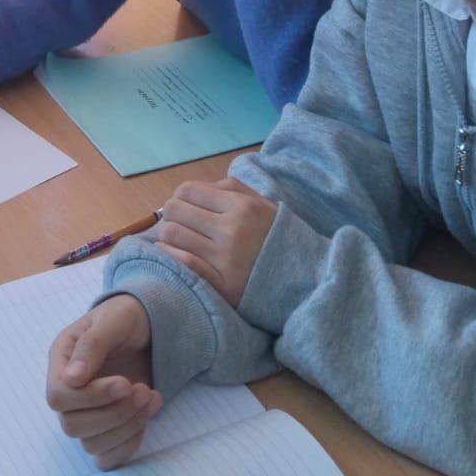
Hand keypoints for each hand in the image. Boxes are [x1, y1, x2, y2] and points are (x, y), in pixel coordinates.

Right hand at [45, 296, 159, 469]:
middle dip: (114, 413)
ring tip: (151, 396)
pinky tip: (146, 417)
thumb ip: (91, 345)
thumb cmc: (124, 318)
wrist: (147, 329)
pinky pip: (107, 457)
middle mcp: (69, 393)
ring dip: (127, 426)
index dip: (91, 397)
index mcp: (61, 362)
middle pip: (72, 426)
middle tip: (143, 390)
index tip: (125, 383)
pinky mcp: (106, 430)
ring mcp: (86, 414)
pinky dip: (128, 445)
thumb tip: (71, 378)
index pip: (58, 397)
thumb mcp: (111, 320)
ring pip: (92, 444)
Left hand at [155, 177, 276, 305]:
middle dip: (172, 214)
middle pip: (175, 210)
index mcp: (242, 207)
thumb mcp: (261, 203)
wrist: (307, 280)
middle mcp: (232, 231)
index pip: (188, 190)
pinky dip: (169, 255)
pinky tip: (173, 255)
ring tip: (177, 240)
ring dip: (168, 235)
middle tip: (180, 223)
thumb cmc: (277, 237)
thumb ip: (228, 189)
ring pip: (172, 235)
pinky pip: (181, 263)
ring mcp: (225, 261)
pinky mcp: (222, 287)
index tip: (185, 206)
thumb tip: (191, 191)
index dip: (181, 196)